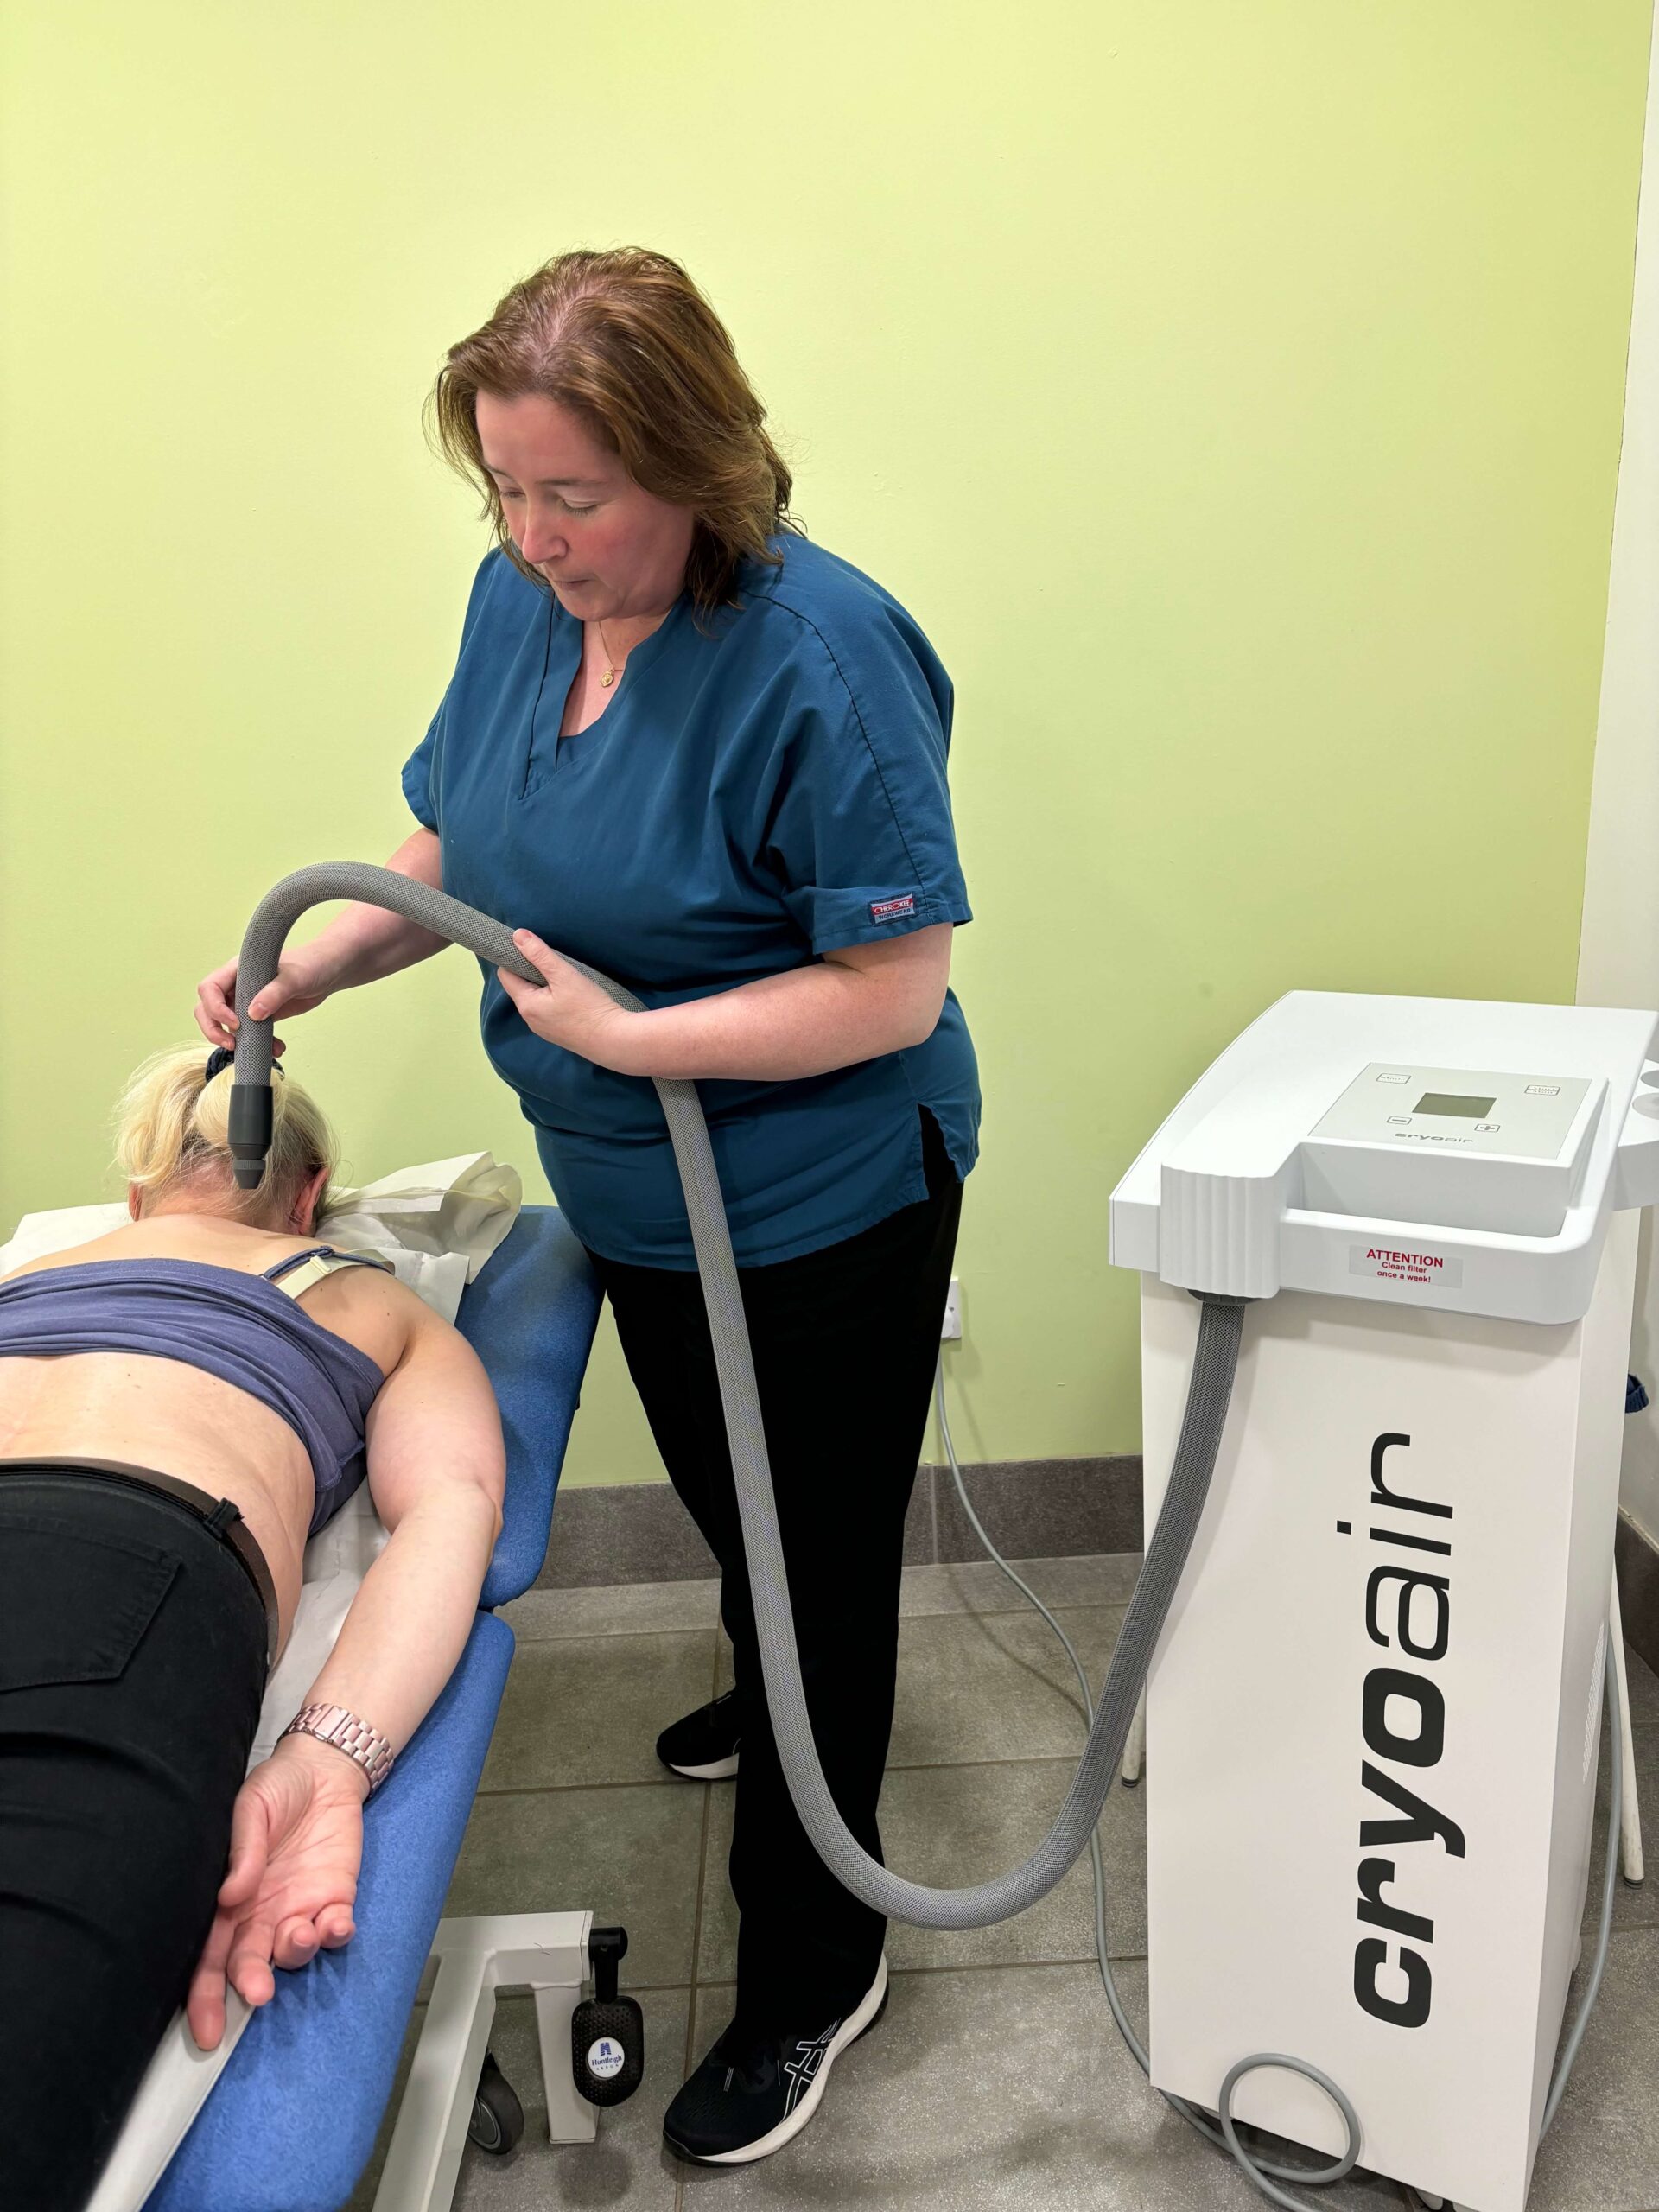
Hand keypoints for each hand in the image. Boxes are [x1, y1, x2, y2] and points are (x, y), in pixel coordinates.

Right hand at [187, 1737, 367, 2049]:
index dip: (203, 1996)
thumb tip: (230, 1896)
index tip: (206, 2029)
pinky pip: (335, 1930)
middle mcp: (260, 1915)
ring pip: (294, 1952)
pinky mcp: (334, 1898)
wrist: (323, 1769)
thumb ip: (242, 1852)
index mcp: (228, 1900)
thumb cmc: (276, 1788)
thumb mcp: (250, 1809)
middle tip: (256, 1992)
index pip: (208, 1957)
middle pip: (248, 1963)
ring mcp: (298, 1909)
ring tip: (299, 1933)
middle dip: (250, 1983)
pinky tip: (337, 1923)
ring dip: (296, 1952)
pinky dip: (337, 1934)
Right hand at [194, 944, 340, 1052]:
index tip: (236, 1022)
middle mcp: (237, 985)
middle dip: (214, 1029)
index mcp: (238, 969)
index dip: (215, 1008)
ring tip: (264, 1049)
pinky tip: (277, 1048)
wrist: (329, 972)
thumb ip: (274, 993)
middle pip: (207, 1009)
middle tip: (232, 1044)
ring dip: (239, 1041)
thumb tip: (253, 1014)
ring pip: (227, 1025)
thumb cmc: (311, 964)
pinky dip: (260, 1044)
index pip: (209, 988)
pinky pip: (250, 1033)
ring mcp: (247, 1001)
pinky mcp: (261, 1015)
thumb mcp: (295, 978)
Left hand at [497, 930, 634, 1068]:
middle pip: (520, 987)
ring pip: (535, 999)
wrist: (615, 1040)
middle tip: (554, 963)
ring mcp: (543, 1029)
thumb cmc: (590, 1007)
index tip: (534, 951)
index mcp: (526, 1004)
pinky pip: (547, 1011)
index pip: (506, 974)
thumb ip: (540, 954)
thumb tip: (518, 935)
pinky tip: (572, 997)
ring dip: (544, 986)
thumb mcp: (564, 974)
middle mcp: (530, 1019)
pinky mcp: (558, 1034)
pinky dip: (554, 1000)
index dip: (515, 959)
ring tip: (565, 979)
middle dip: (531, 972)